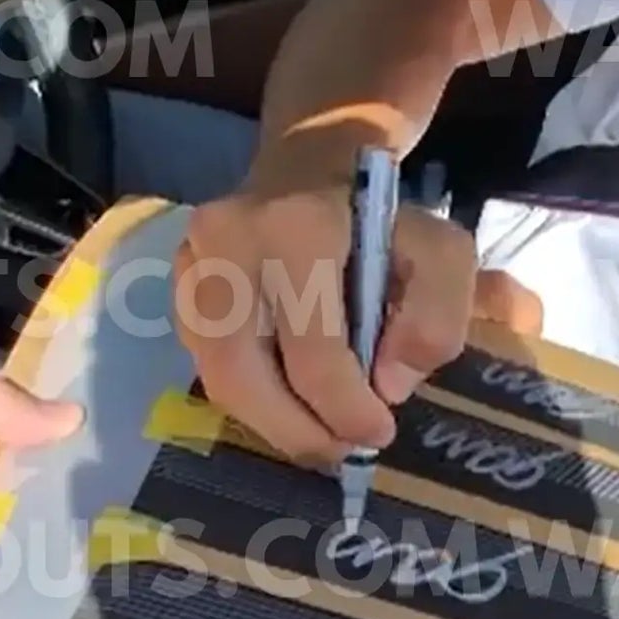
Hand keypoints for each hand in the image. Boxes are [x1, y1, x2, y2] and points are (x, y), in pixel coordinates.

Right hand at [176, 162, 541, 463]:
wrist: (310, 165)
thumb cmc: (381, 218)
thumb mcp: (441, 252)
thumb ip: (438, 315)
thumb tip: (391, 384)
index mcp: (297, 226)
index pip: (311, 350)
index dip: (346, 408)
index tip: (379, 431)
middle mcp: (226, 241)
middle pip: (241, 373)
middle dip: (295, 429)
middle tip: (340, 453)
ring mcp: (190, 261)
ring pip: (216, 374)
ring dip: (268, 420)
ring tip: (317, 437)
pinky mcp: (177, 282)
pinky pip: (204, 360)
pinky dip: (248, 394)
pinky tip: (287, 405)